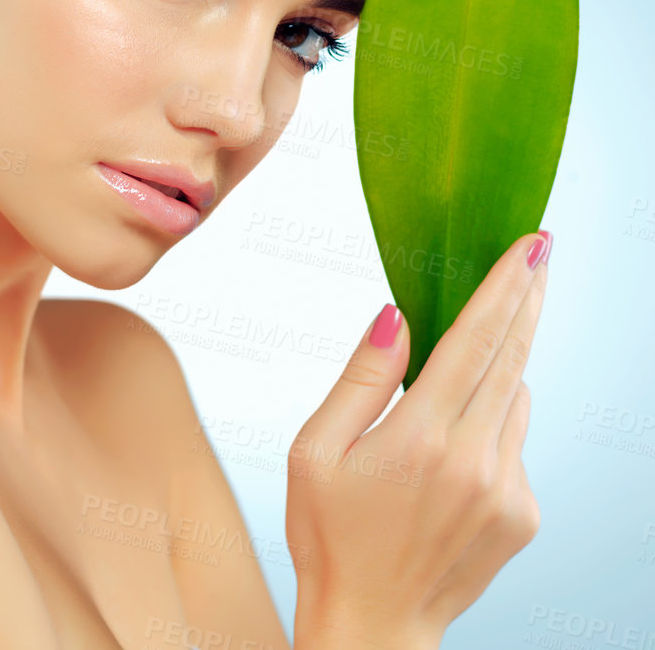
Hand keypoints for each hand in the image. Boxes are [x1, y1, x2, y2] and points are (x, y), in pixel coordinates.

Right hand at [284, 229, 550, 649]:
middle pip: (513, 357)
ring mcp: (507, 490)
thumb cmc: (330, 537)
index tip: (531, 246)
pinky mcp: (523, 513)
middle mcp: (476, 460)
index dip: (505, 287)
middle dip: (527, 299)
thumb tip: (396, 319)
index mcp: (420, 438)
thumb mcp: (315, 451)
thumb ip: (361, 380)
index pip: (475, 341)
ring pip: (515, 401)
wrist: (373, 624)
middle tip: (542, 252)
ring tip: (445, 392)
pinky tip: (445, 459)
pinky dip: (490, 429)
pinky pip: (514, 445)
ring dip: (495, 374)